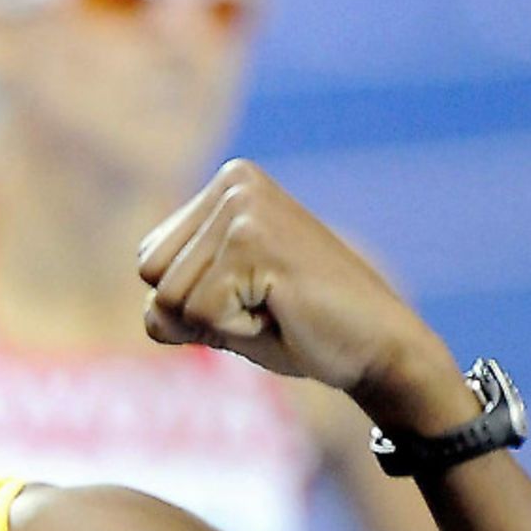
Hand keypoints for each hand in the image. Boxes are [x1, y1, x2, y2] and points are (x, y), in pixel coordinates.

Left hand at [137, 159, 469, 431]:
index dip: (189, 301)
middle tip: (263, 304)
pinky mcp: (253, 242)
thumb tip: (151, 312)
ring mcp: (243, 207)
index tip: (250, 295)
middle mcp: (233, 182)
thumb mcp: (216, 308)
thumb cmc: (300, 328)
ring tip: (274, 306)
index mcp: (226, 184)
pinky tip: (283, 313)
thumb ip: (169, 301)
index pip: (149, 260)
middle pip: (150, 274)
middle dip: (196, 312)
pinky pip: (200, 314)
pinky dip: (236, 332)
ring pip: (169, 298)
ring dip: (218, 323)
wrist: (381, 348)